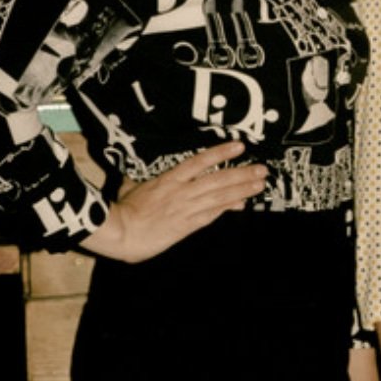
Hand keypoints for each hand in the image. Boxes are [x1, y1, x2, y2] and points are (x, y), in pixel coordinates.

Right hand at [80, 141, 265, 262]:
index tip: (239, 147)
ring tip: (259, 184)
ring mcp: (185, 208)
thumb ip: (143, 182)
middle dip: (242, 174)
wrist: (119, 233)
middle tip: (262, 169)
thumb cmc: (122, 209)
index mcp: (169, 179)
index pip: (200, 161)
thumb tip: (135, 178)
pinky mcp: (186, 226)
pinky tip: (241, 204)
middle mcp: (181, 191)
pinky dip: (227, 208)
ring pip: (219, 196)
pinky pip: (211, 215)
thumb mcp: (132, 188)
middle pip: (218, 179)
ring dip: (242, 190)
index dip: (221, 153)